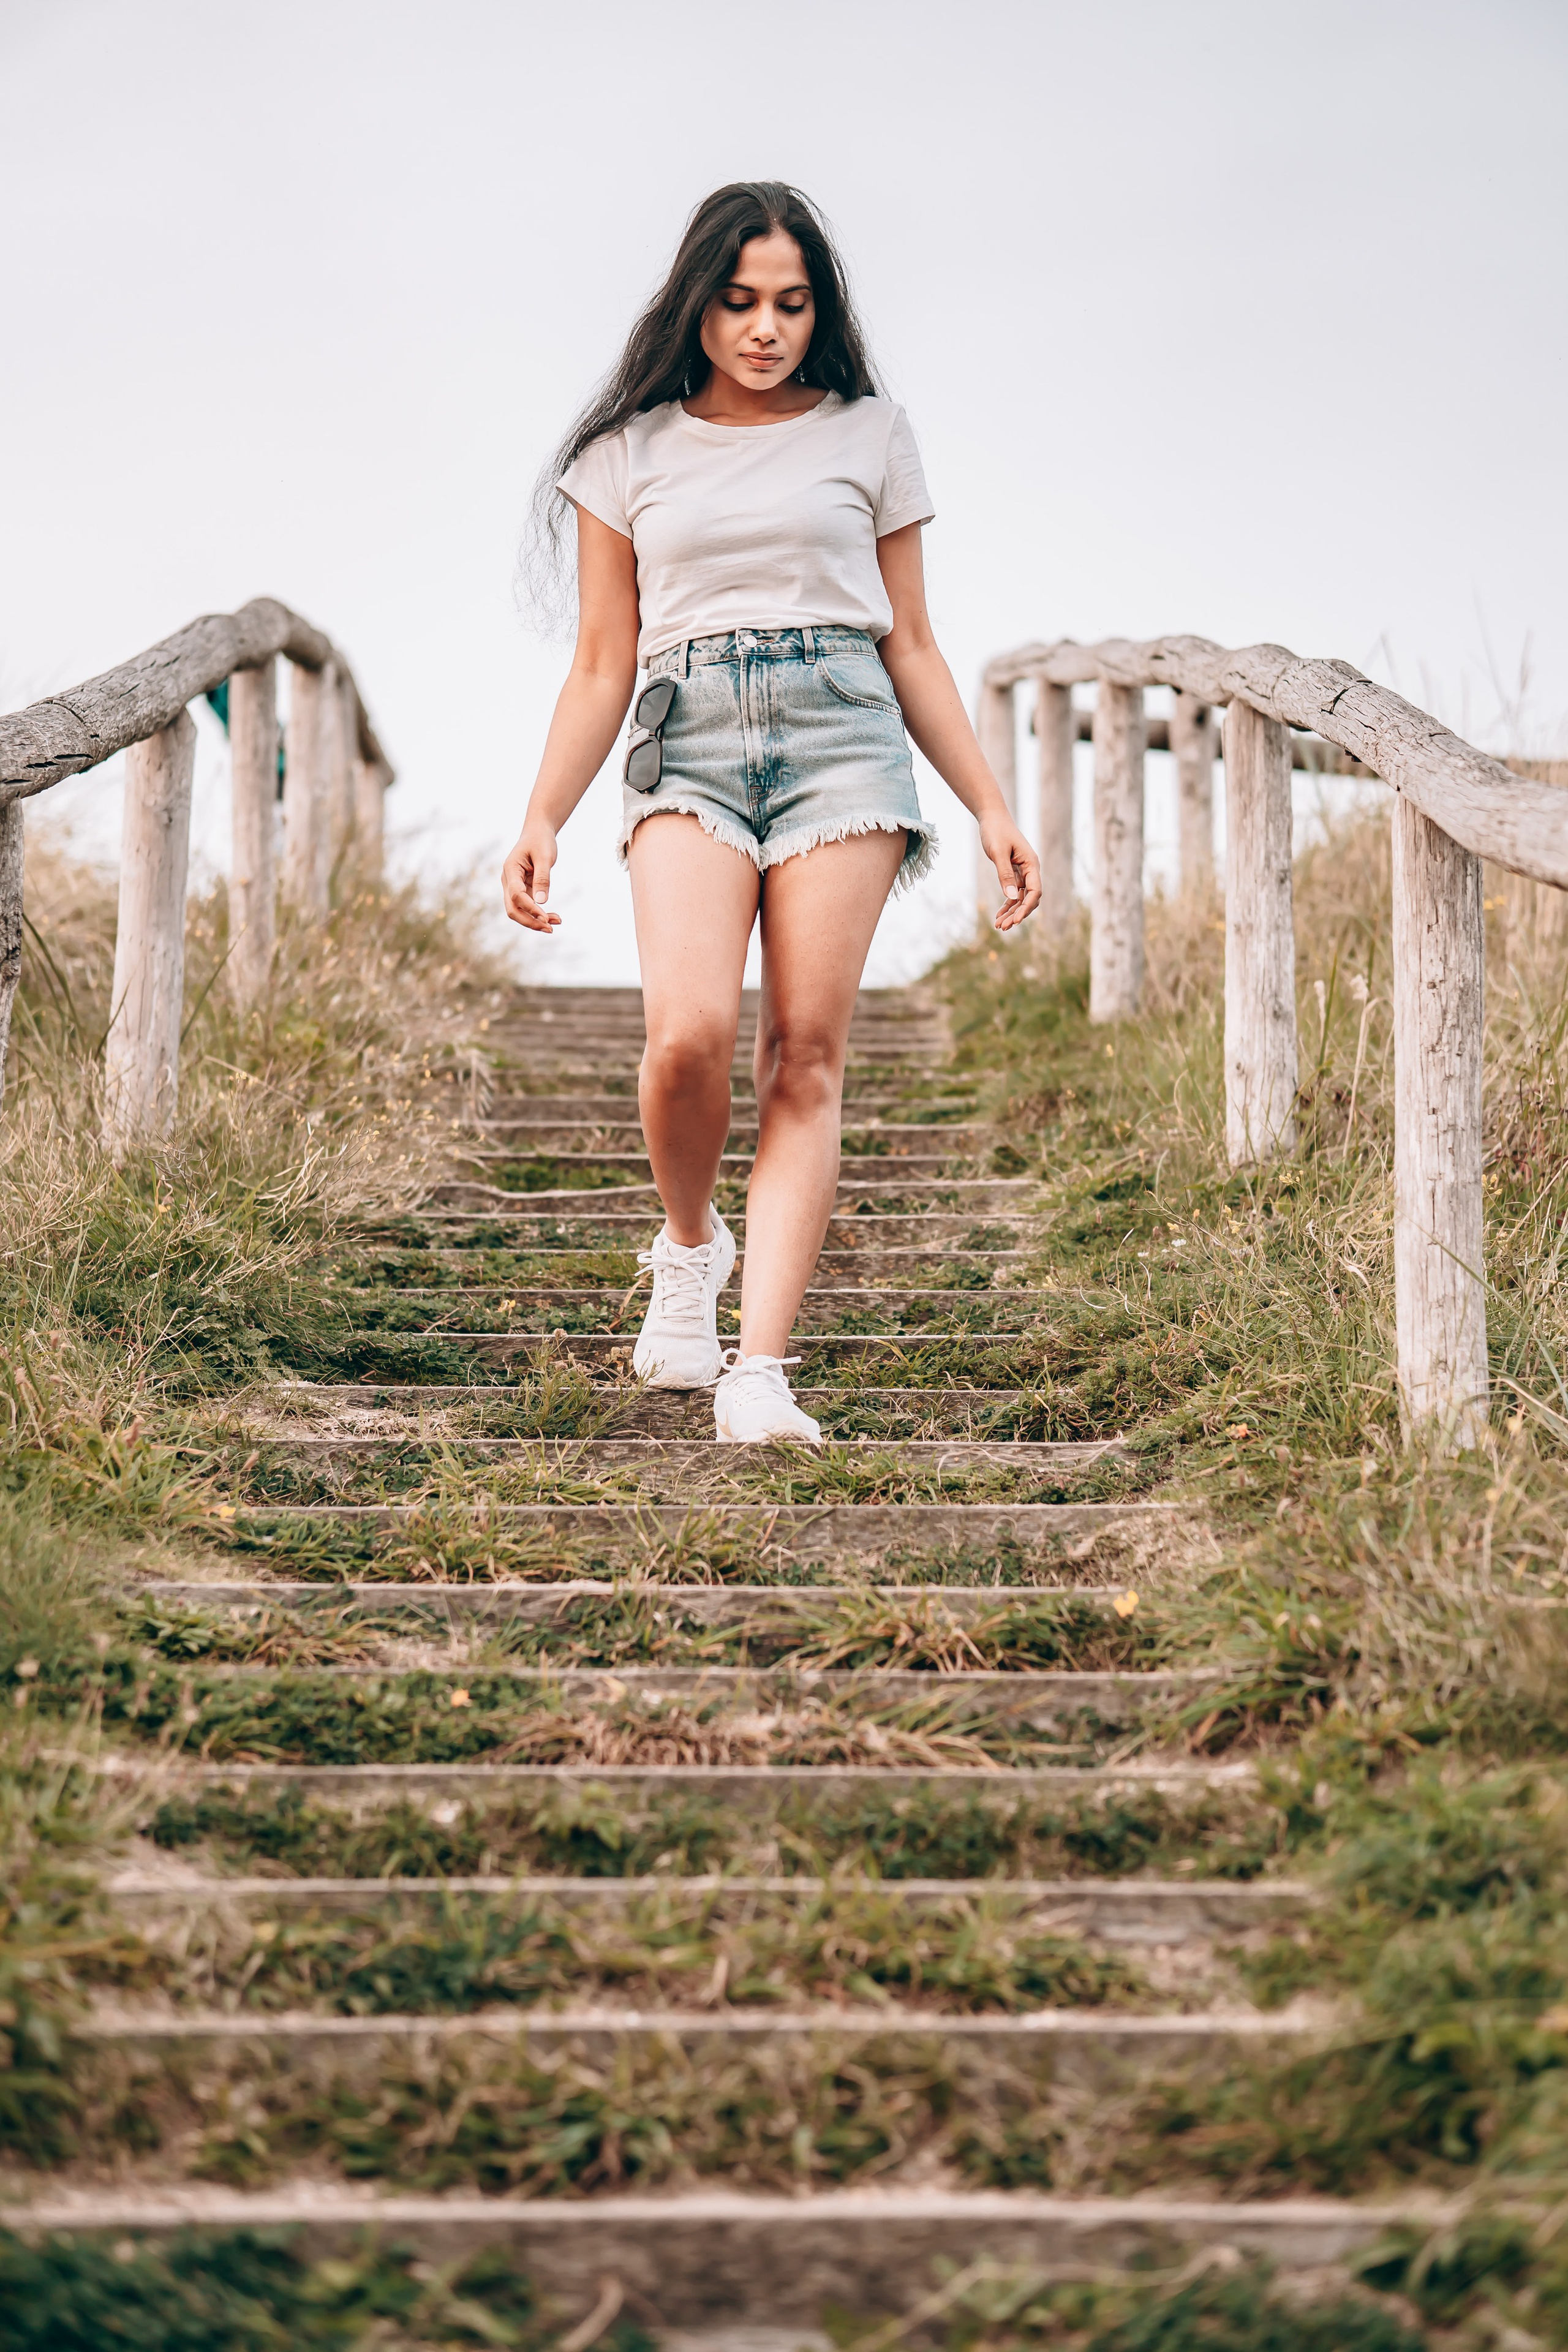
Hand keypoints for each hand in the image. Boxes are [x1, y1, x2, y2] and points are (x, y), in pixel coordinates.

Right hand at [502, 820, 560, 932]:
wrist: (538, 832)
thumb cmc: (540, 841)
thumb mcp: (545, 856)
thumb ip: (542, 878)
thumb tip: (542, 902)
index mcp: (510, 870)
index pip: (516, 895)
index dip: (530, 908)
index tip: (546, 916)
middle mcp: (508, 881)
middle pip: (512, 909)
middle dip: (530, 921)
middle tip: (550, 928)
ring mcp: (514, 887)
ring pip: (520, 911)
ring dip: (536, 920)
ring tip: (557, 922)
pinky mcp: (522, 891)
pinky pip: (529, 907)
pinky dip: (540, 914)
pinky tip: (555, 917)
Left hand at [980, 812, 1042, 931]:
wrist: (991, 818)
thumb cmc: (995, 831)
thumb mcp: (998, 852)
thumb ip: (1005, 874)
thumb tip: (1011, 897)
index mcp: (1031, 864)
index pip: (1035, 891)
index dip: (1027, 907)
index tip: (1016, 920)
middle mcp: (1030, 870)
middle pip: (1029, 898)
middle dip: (1017, 914)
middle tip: (1003, 927)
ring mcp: (1022, 872)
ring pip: (1021, 898)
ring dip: (1011, 912)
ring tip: (999, 926)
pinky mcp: (1013, 873)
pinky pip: (1013, 893)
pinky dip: (1007, 904)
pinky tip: (999, 915)